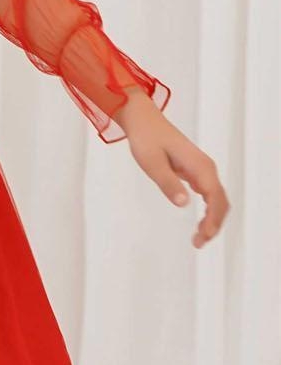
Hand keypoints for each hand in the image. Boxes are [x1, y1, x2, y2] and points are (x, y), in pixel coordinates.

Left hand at [116, 92, 229, 248]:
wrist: (144, 121)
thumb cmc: (146, 140)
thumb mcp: (153, 164)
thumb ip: (168, 183)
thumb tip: (183, 203)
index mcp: (199, 166)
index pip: (214, 197)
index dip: (212, 219)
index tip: (204, 236)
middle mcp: (205, 168)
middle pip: (220, 201)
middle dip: (214, 224)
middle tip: (198, 243)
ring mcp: (202, 169)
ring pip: (216, 199)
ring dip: (212, 219)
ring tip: (199, 238)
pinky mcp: (195, 170)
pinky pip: (209, 194)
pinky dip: (208, 210)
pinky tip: (200, 222)